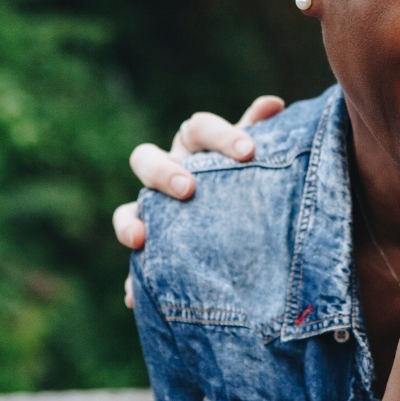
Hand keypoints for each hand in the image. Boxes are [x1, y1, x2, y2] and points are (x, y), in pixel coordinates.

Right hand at [113, 96, 284, 305]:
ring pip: (125, 210)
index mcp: (195, 145)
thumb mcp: (256, 161)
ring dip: (128, 222)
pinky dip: (132, 281)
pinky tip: (133, 297)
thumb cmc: (248, 181)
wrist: (245, 229)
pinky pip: (135, 266)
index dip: (220, 135)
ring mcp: (152, 210)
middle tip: (188, 189)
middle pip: (146, 158)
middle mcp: (166, 172)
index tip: (249, 151)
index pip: (198, 128)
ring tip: (139, 239)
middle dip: (164, 172)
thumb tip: (274, 102)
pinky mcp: (151, 249)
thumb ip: (260, 132)